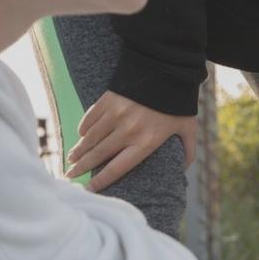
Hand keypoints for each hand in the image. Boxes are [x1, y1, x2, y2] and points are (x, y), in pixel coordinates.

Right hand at [65, 91, 195, 191]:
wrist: (168, 70)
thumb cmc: (180, 104)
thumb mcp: (188, 129)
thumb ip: (188, 152)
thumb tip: (183, 171)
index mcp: (146, 142)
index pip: (117, 168)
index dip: (101, 181)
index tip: (90, 190)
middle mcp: (127, 131)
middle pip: (98, 155)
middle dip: (82, 167)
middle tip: (70, 175)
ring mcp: (115, 115)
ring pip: (90, 138)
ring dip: (79, 150)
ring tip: (71, 159)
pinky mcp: (107, 100)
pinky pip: (90, 119)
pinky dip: (84, 129)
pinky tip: (81, 136)